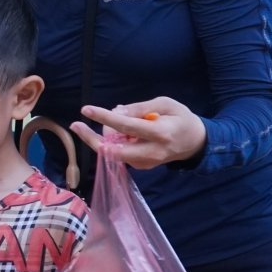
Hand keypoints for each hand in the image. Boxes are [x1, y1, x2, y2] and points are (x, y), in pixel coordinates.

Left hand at [71, 97, 206, 169]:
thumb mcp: (165, 104)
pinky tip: (123, 131)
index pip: (127, 126)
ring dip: (105, 137)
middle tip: (77, 124)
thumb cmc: (180, 118)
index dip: (105, 117)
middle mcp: (152, 152)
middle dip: (92, 138)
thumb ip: (140, 108)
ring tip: (117, 120)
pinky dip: (114, 142)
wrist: (195, 143)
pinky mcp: (141, 167)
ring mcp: (146, 163)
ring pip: (113, 153)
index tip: (86, 110)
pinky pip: (119, 154)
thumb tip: (115, 111)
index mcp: (160, 133)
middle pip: (113, 150)